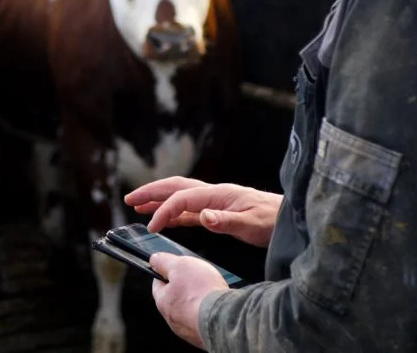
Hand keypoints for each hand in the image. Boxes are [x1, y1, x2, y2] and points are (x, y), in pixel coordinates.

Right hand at [124, 176, 282, 247]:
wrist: (288, 218)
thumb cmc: (273, 221)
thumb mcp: (251, 224)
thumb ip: (226, 220)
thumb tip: (202, 216)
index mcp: (219, 194)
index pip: (183, 199)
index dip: (164, 211)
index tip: (151, 228)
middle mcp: (214, 194)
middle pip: (176, 187)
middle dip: (151, 192)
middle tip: (129, 200)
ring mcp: (215, 201)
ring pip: (180, 196)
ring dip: (158, 200)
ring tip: (138, 207)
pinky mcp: (218, 211)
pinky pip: (189, 210)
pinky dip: (173, 212)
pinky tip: (164, 219)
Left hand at [150, 252, 228, 348]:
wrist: (223, 318)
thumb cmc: (201, 292)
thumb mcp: (180, 266)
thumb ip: (164, 262)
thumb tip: (154, 259)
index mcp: (163, 302)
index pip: (158, 284)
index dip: (166, 273)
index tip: (174, 267)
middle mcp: (173, 320)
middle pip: (175, 299)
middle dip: (184, 287)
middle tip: (197, 278)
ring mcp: (188, 330)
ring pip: (189, 311)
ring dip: (197, 301)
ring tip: (209, 292)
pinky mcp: (204, 337)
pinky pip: (203, 321)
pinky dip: (208, 313)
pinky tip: (216, 306)